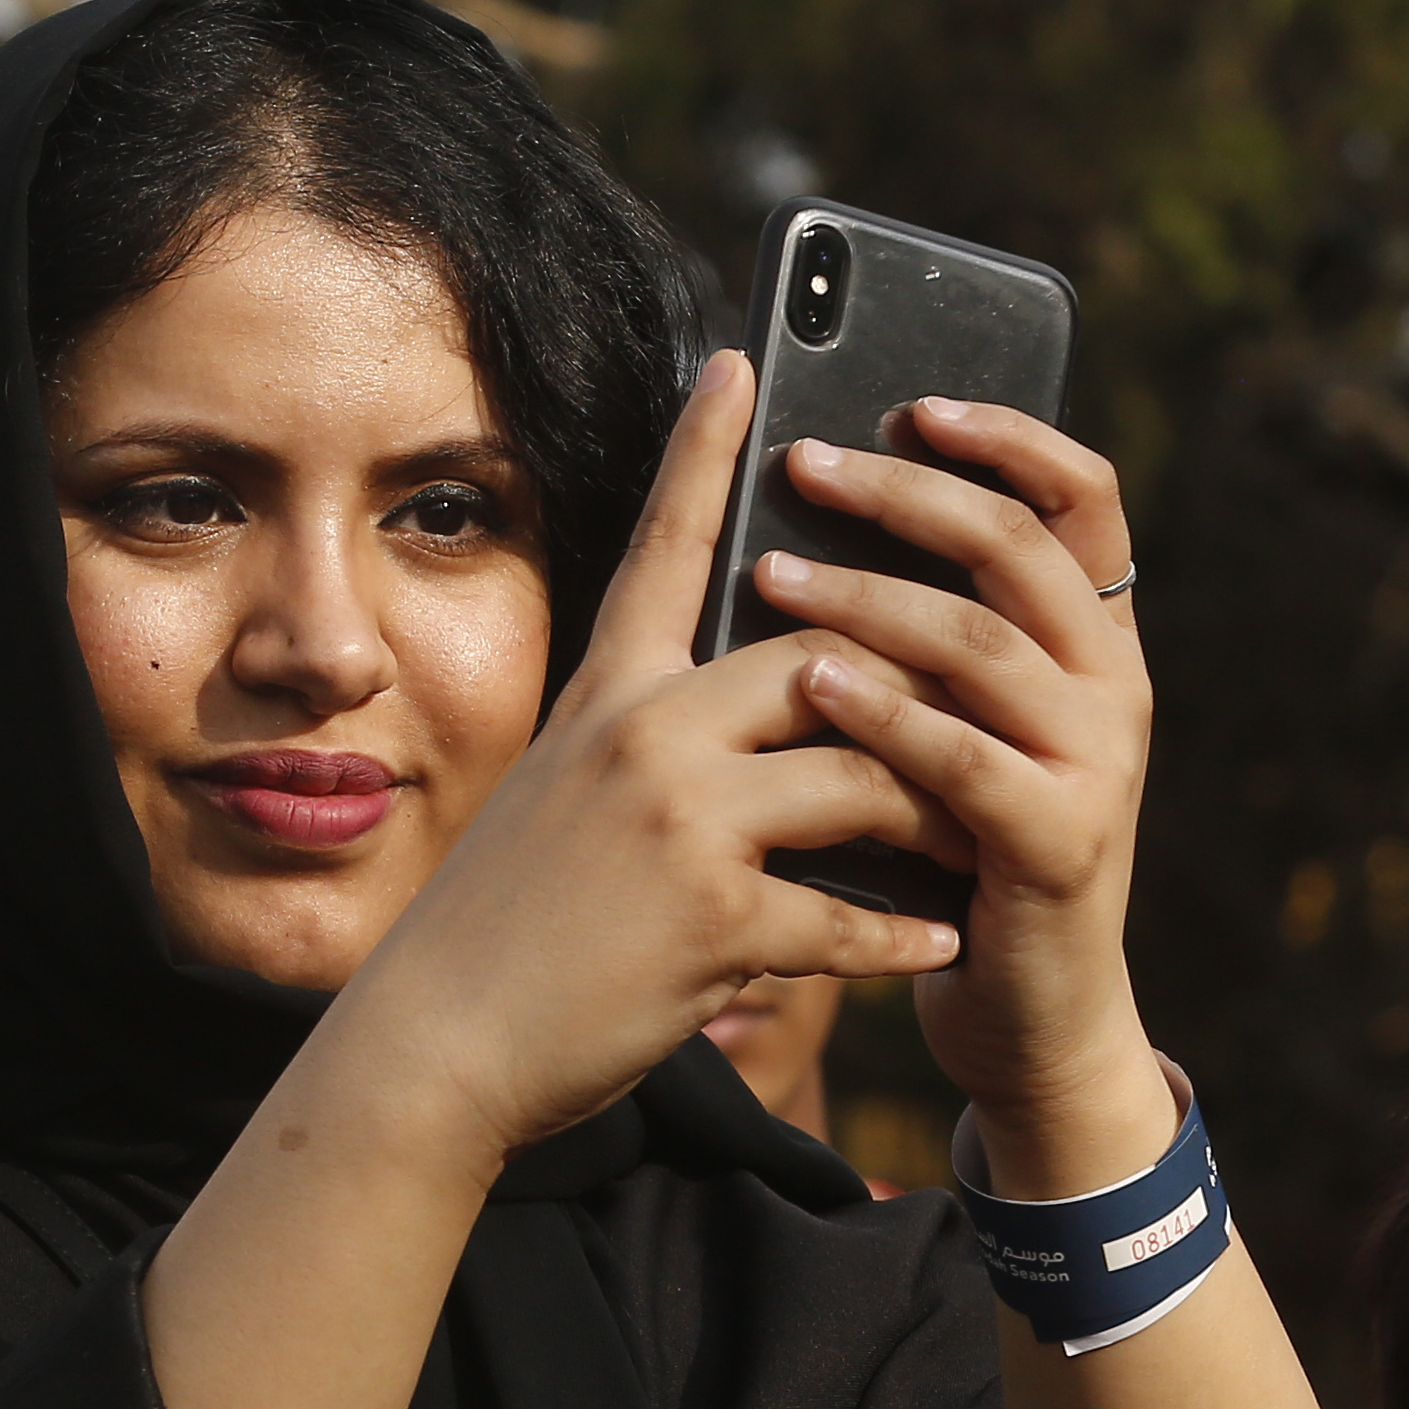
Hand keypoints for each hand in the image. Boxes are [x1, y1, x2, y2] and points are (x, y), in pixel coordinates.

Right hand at [327, 351, 965, 1168]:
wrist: (431, 1048)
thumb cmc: (500, 930)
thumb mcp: (558, 800)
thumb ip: (644, 743)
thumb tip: (762, 712)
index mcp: (601, 701)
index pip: (662, 549)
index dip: (704, 452)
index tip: (740, 361)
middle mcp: (640, 741)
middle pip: (828, 657)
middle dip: (917, 688)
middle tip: (978, 718)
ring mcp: (678, 827)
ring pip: (868, 778)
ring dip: (936, 818)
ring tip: (971, 847)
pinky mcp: (713, 924)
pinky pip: (852, 913)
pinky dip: (901, 937)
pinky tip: (928, 947)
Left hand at [752, 402, 1164, 1195]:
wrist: (1018, 1013)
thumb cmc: (948, 856)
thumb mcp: (937, 728)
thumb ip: (909, 641)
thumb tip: (798, 527)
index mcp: (1086, 641)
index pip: (1077, 500)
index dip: (1006, 440)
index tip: (909, 399)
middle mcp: (1110, 684)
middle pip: (1018, 550)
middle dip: (908, 497)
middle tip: (805, 463)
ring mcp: (1096, 763)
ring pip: (983, 644)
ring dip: (872, 597)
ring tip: (772, 570)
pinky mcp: (1057, 843)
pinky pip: (965, 760)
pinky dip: (885, 715)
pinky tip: (809, 682)